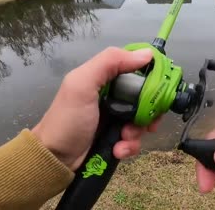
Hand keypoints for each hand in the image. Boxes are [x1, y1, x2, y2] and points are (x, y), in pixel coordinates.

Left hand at [32, 47, 159, 170]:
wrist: (54, 159)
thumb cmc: (67, 119)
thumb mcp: (82, 85)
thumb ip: (110, 62)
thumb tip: (146, 54)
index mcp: (103, 77)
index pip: (135, 68)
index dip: (151, 76)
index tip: (160, 89)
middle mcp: (111, 95)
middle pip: (144, 96)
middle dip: (148, 111)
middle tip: (148, 122)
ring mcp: (114, 117)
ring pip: (141, 119)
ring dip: (137, 131)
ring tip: (123, 138)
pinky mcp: (115, 138)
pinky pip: (134, 139)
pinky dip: (129, 146)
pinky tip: (118, 150)